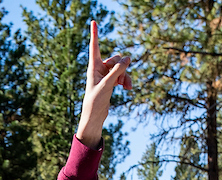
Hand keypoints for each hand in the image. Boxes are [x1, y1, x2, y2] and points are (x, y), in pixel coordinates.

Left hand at [75, 20, 131, 148]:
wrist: (94, 117)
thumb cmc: (95, 102)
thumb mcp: (107, 86)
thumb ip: (117, 71)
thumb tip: (128, 58)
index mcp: (93, 68)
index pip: (94, 47)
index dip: (94, 34)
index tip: (93, 21)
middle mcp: (99, 69)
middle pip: (115, 59)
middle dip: (122, 68)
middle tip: (121, 81)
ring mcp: (105, 75)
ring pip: (121, 68)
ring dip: (126, 75)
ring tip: (127, 87)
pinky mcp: (111, 81)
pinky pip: (122, 75)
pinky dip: (126, 80)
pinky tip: (128, 88)